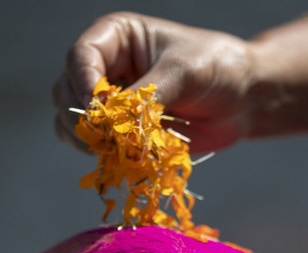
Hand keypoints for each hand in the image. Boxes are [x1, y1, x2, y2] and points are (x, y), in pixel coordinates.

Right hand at [52, 12, 254, 154]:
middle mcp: (105, 69)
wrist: (241, 99)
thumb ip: (149, 95)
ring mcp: (109, 104)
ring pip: (72, 124)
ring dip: (89, 141)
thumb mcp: (184, 72)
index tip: (98, 109)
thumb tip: (116, 124)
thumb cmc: (217, 69)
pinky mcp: (121, 133)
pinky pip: (95, 148)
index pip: (80, 57)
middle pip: (66, 92)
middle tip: (109, 136)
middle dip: (83, 117)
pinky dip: (105, 157)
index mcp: (116, 39)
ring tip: (118, 149)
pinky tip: (128, 159)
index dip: (82, 83)